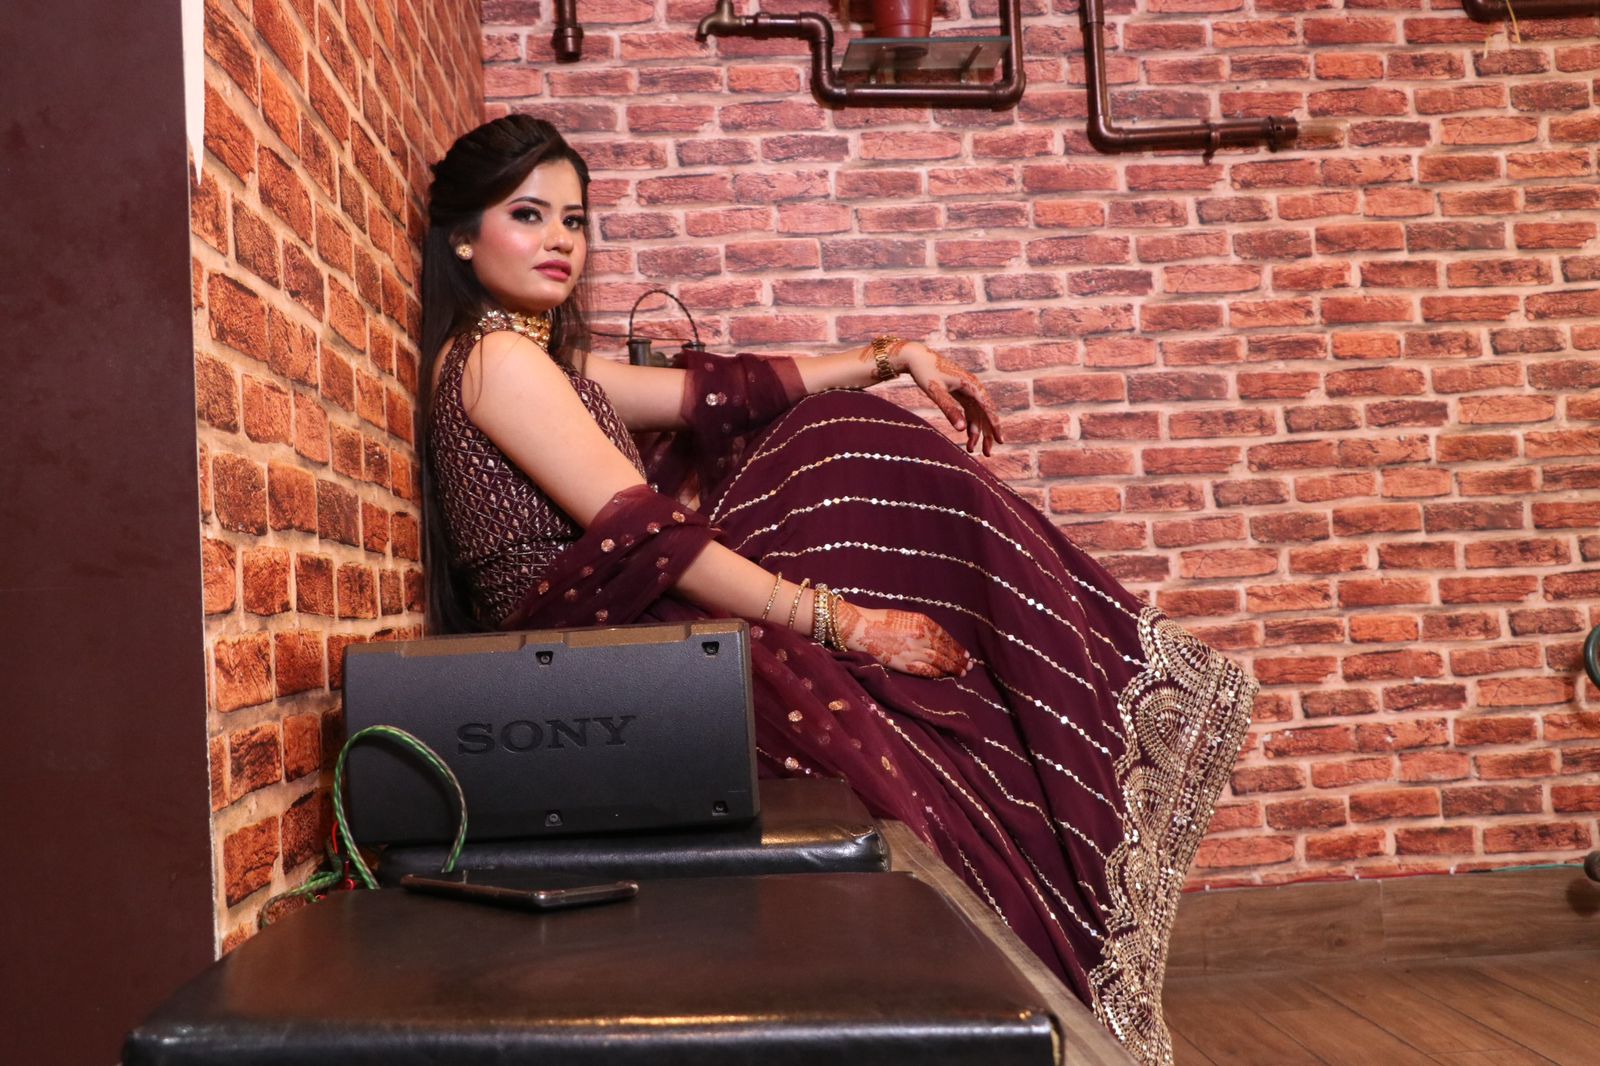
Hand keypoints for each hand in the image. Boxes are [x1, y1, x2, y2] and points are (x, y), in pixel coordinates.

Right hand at [835, 600, 972, 678]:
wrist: (861, 629)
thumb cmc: (881, 620)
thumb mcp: (906, 616)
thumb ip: (923, 626)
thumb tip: (937, 638)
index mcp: (923, 622)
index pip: (946, 637)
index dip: (957, 647)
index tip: (966, 653)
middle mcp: (922, 637)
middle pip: (946, 651)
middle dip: (959, 659)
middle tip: (969, 666)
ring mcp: (914, 651)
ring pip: (940, 662)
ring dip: (952, 668)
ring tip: (962, 673)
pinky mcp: (905, 664)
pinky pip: (926, 671)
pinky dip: (937, 674)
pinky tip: (943, 676)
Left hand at [898, 342, 1004, 455]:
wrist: (916, 357)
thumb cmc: (925, 373)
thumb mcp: (937, 392)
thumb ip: (950, 410)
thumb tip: (962, 430)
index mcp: (971, 385)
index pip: (988, 408)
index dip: (995, 425)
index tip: (1000, 441)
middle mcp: (974, 387)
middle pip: (986, 414)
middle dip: (987, 434)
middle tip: (988, 454)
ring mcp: (968, 390)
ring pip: (978, 414)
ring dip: (976, 432)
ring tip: (972, 450)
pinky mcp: (961, 392)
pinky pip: (970, 411)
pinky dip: (969, 424)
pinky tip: (967, 437)